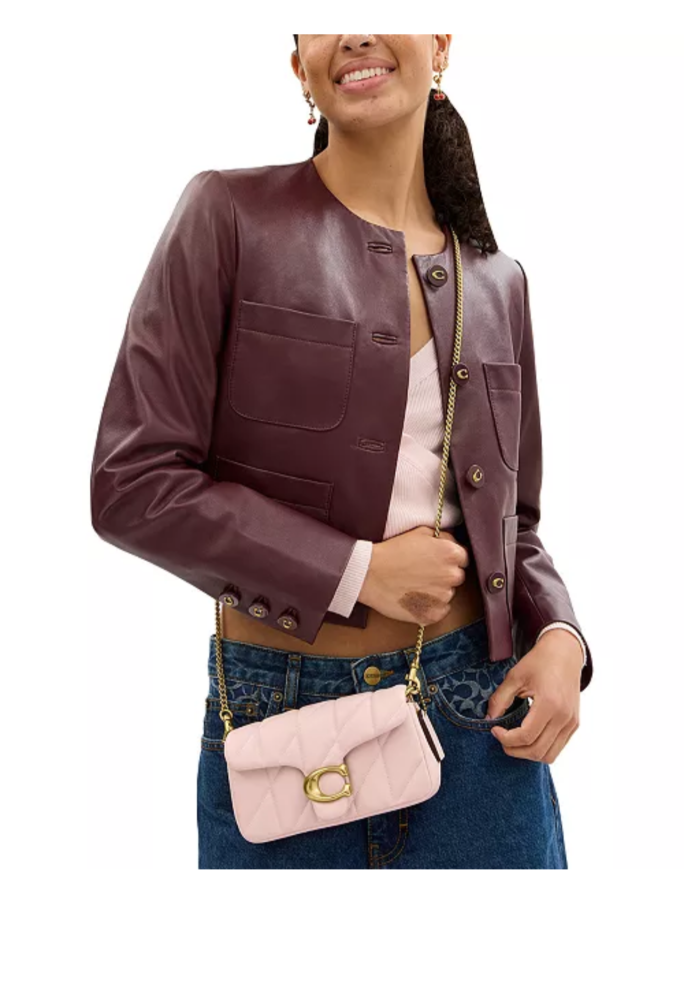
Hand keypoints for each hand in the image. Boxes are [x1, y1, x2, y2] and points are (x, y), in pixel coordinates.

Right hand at [359, 526, 468, 625]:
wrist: (368, 573)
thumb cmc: (391, 552)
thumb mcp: (420, 532)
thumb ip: (443, 537)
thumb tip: (451, 542)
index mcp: (451, 554)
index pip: (462, 558)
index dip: (448, 559)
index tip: (436, 561)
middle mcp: (451, 575)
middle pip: (456, 576)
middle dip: (443, 574)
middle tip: (422, 572)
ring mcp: (443, 597)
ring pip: (447, 594)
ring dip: (436, 591)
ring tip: (414, 584)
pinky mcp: (432, 614)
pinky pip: (440, 611)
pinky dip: (430, 606)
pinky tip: (415, 597)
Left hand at [484, 629, 582, 762]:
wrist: (564, 653)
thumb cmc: (540, 662)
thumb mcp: (515, 677)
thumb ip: (500, 699)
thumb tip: (489, 719)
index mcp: (550, 704)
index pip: (526, 736)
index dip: (506, 739)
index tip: (494, 729)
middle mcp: (564, 717)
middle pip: (537, 751)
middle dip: (514, 750)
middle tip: (501, 738)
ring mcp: (572, 722)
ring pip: (549, 755)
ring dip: (528, 753)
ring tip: (514, 740)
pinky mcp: (574, 724)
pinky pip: (557, 748)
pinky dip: (541, 748)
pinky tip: (528, 736)